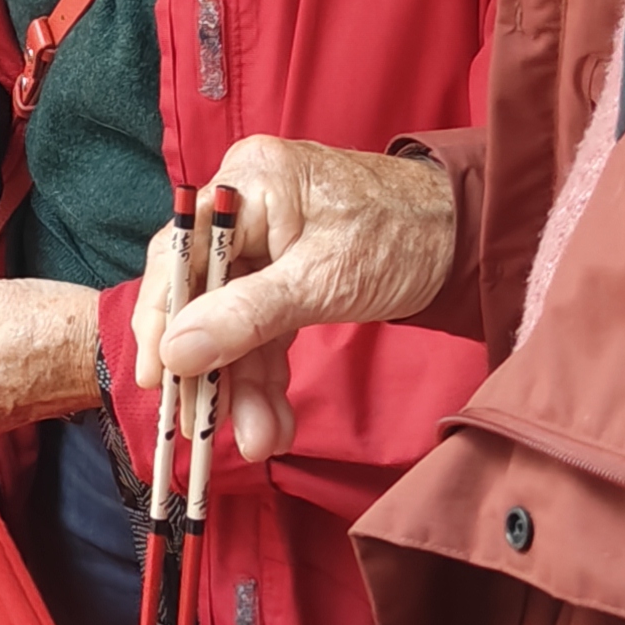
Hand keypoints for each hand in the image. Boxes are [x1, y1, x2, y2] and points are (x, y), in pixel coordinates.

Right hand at [140, 141, 455, 461]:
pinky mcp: (289, 271)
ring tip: (257, 440)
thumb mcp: (321, 282)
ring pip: (236, 320)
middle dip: (213, 367)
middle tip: (205, 429)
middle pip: (205, 294)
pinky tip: (273, 420)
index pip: (179, 254)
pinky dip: (269, 373)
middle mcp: (248, 205)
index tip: (155, 377)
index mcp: (249, 184)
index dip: (161, 319)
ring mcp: (268, 240)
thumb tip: (175, 352)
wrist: (470, 235)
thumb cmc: (403, 236)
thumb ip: (245, 316)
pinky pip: (265, 325)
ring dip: (245, 384)